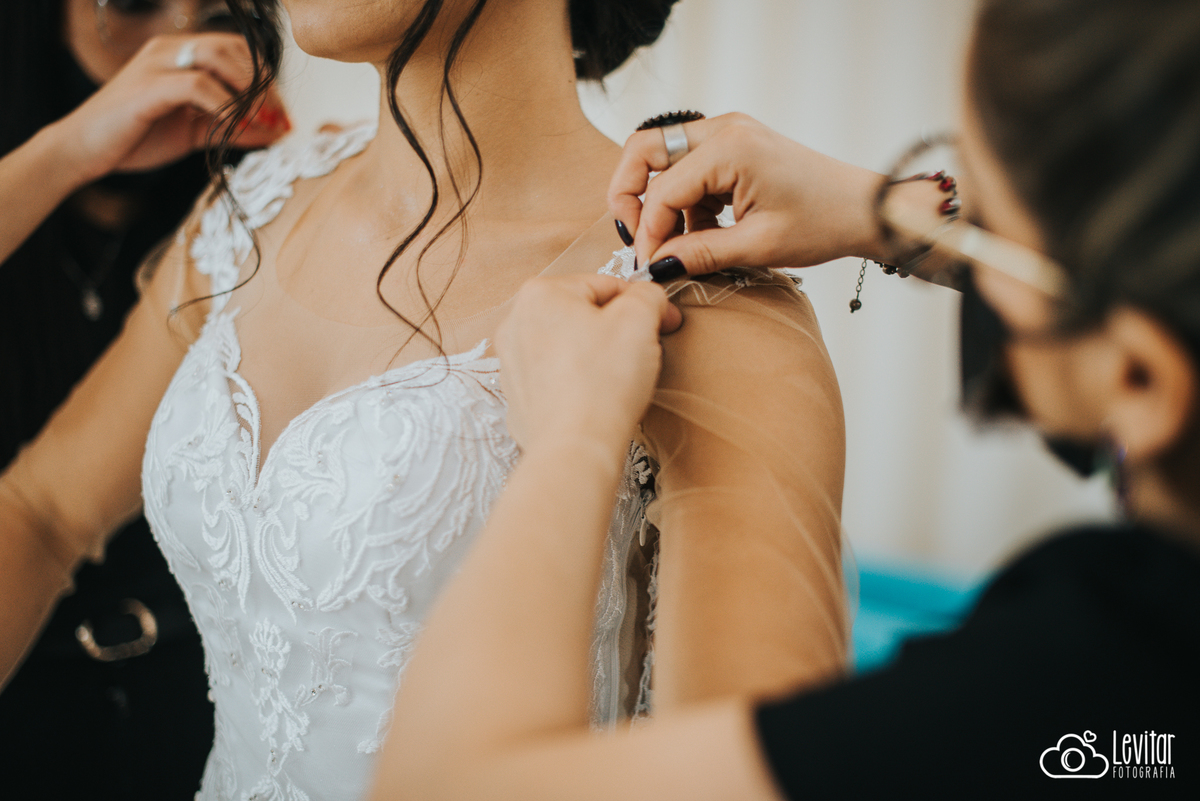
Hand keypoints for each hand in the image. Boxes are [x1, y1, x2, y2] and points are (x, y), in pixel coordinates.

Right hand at [49, 33, 288, 183]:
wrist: (84, 151)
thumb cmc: (136, 138)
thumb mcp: (196, 132)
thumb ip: (233, 127)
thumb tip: (277, 132)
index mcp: (179, 55)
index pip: (236, 49)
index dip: (265, 79)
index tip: (282, 113)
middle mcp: (168, 50)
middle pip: (232, 49)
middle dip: (264, 84)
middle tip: (279, 118)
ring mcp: (157, 64)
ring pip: (218, 57)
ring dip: (249, 90)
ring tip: (264, 121)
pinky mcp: (148, 87)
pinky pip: (198, 85)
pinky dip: (226, 105)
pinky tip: (240, 127)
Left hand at [496, 275, 681, 455]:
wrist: (574, 448)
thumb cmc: (602, 384)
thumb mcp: (640, 320)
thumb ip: (648, 295)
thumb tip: (648, 297)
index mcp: (541, 293)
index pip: (605, 284)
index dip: (642, 303)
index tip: (664, 321)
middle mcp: (516, 323)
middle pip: (583, 314)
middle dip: (616, 329)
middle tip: (641, 351)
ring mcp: (511, 362)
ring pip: (568, 345)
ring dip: (596, 354)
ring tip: (617, 378)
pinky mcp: (518, 397)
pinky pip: (557, 378)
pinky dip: (578, 382)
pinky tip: (596, 398)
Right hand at [609, 113, 890, 277]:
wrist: (863, 208)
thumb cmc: (823, 222)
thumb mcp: (757, 247)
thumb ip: (700, 253)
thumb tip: (656, 266)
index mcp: (730, 148)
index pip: (661, 190)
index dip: (648, 232)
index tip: (648, 265)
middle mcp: (723, 130)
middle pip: (643, 150)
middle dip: (629, 195)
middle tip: (636, 238)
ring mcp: (727, 133)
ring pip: (660, 156)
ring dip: (656, 198)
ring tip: (674, 242)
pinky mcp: (733, 146)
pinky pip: (685, 167)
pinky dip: (681, 200)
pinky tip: (699, 232)